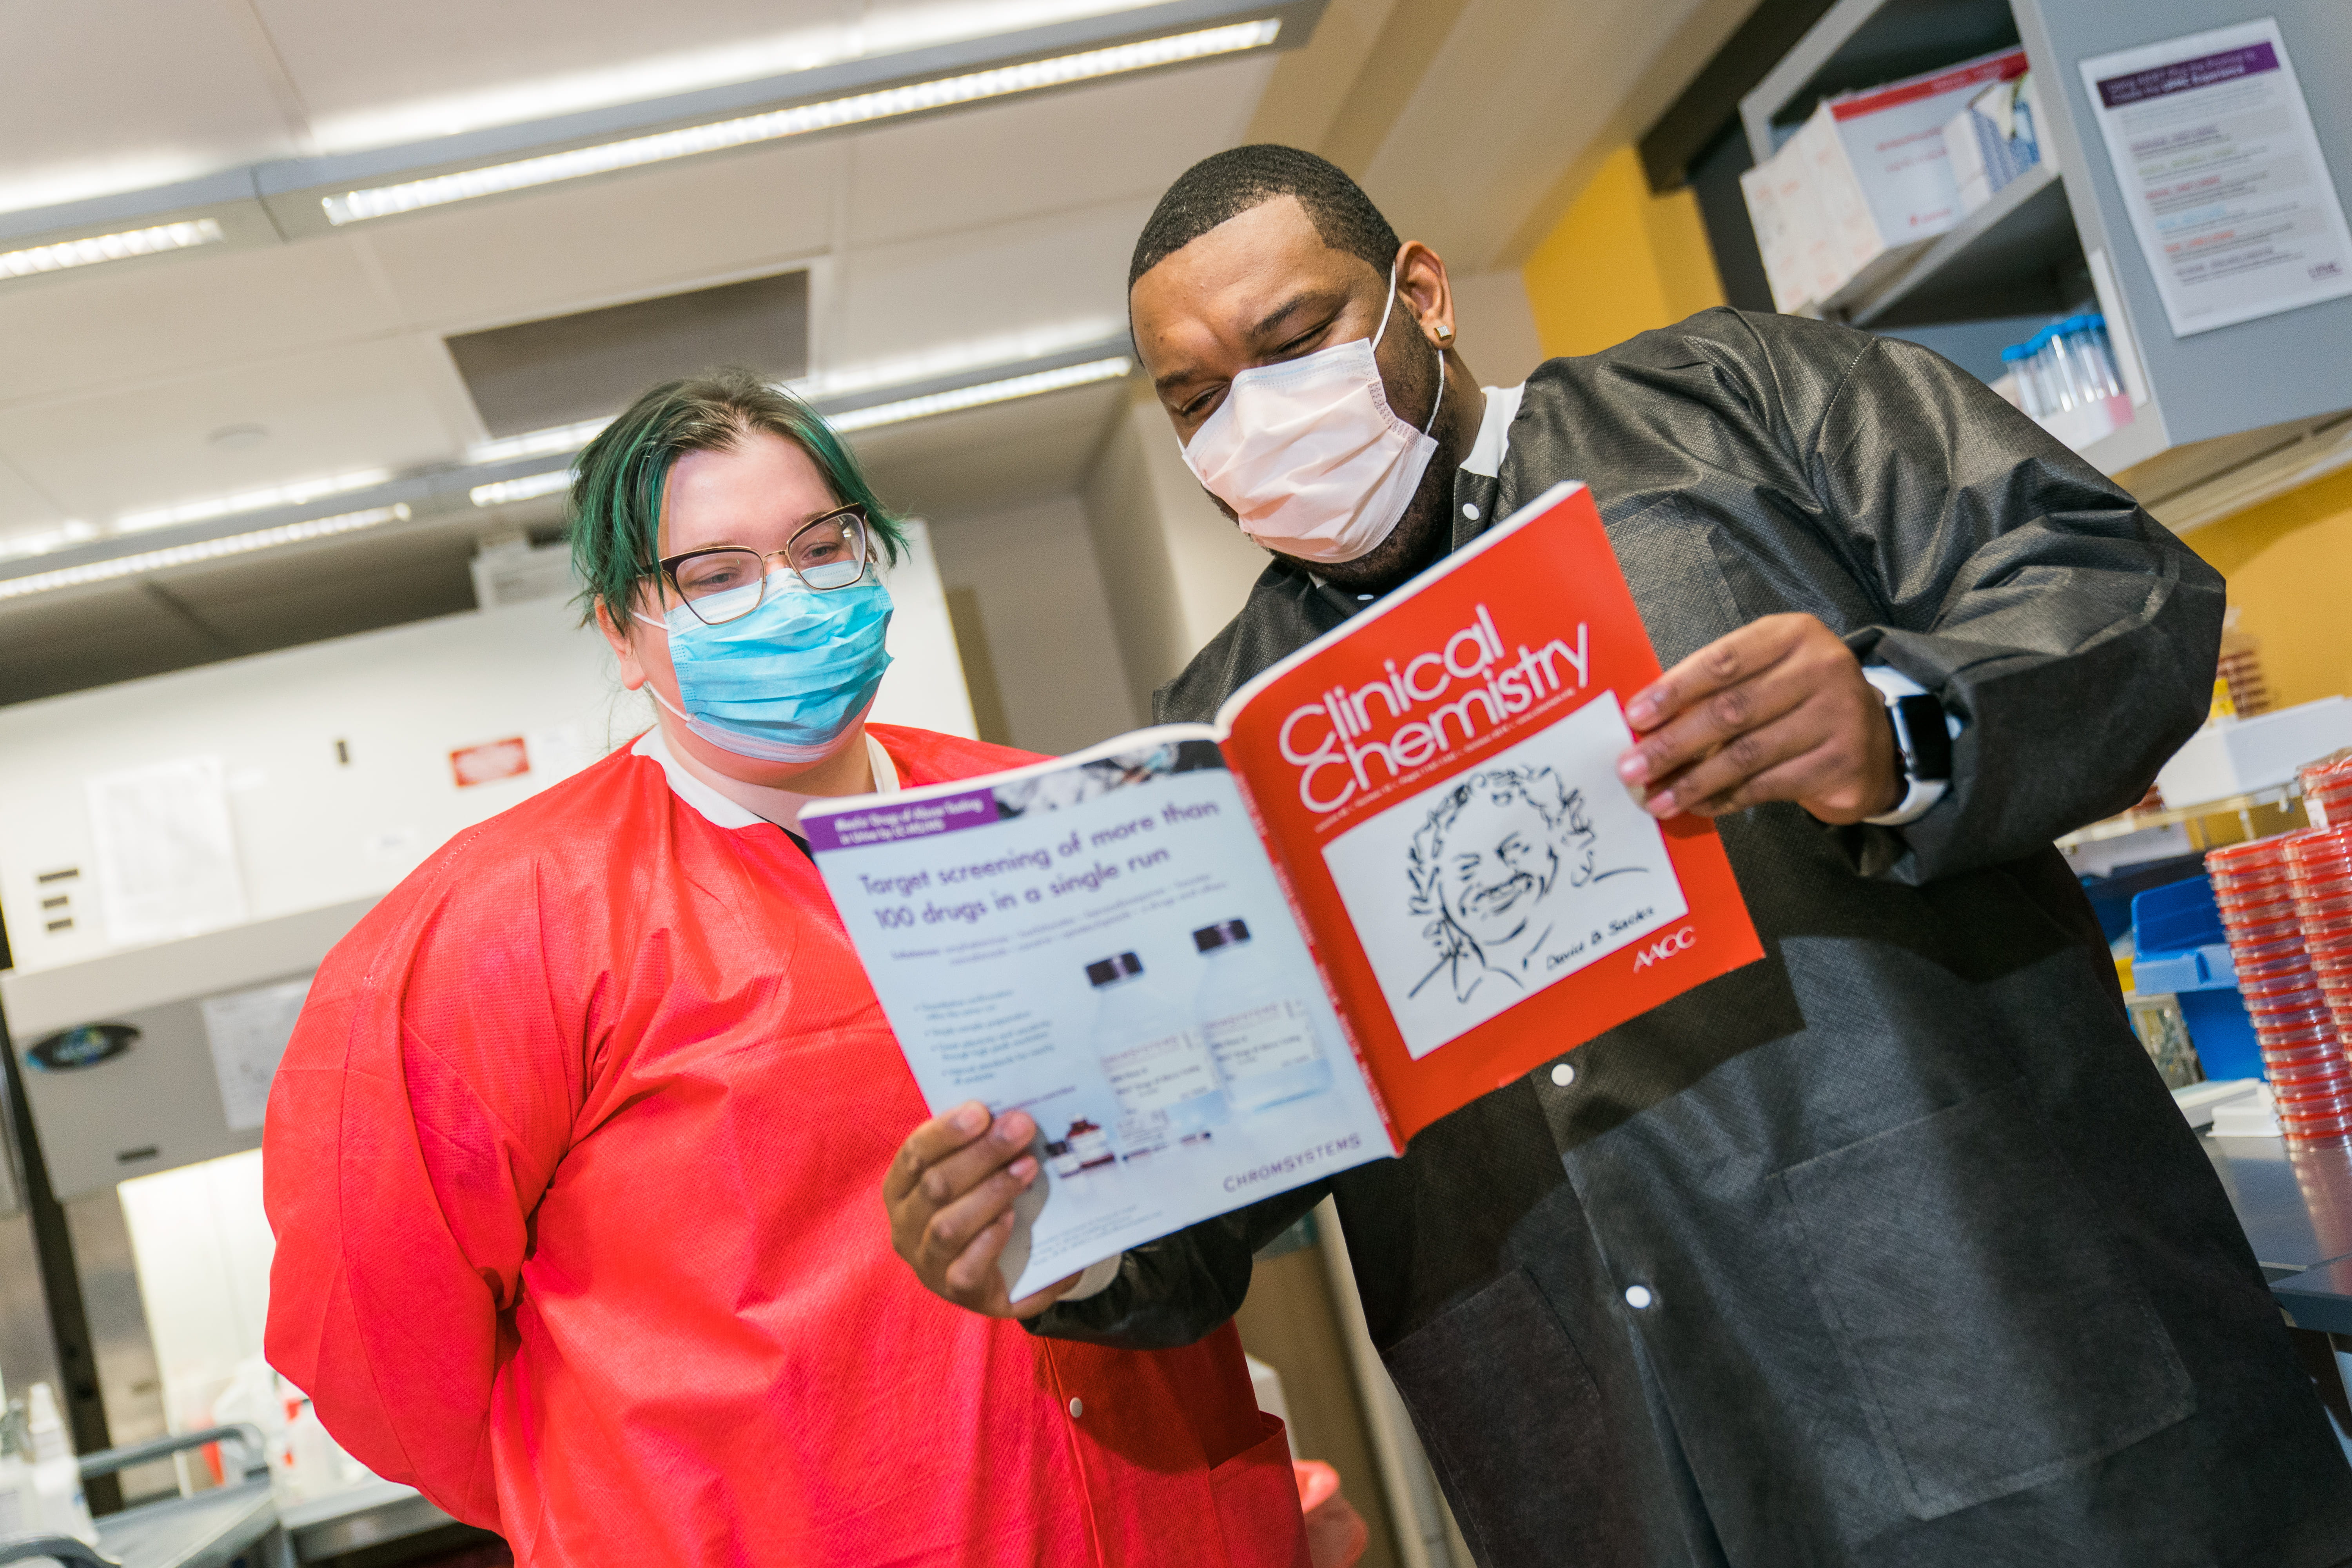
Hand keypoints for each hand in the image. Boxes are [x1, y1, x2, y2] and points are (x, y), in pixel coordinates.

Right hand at [884, 1102, 1080, 1318]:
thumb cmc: (991, 1206)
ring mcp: (927, 1264)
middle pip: (935, 1186)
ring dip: (991, 1192)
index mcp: (902, 1189)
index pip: (914, 1154)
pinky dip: (988, 1240)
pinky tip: (1011, 1219)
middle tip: (1020, 1128)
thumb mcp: (981, 1171)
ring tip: (1027, 1168)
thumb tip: (1010, 1113)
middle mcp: (905, 1227)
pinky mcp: (957, 1292)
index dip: (946, 1131)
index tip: (981, 1110)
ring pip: (947, 1226)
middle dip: (981, 1153)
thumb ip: (983, 1143)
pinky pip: (965, 1268)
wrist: (1016, 1268)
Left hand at [1617, 613, 1900, 824]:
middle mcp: (1823, 669)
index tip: (1634, 716)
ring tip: (1654, 798)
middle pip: (1731, 710)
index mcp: (1794, 635)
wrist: (1872, 737)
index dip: (1674, 690)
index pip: (1723, 661)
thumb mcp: (1765, 672)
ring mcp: (1839, 718)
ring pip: (1747, 755)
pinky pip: (1766, 786)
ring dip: (1692, 781)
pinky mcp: (1842, 765)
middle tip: (1630, 768)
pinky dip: (1724, 798)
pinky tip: (1696, 805)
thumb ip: (1715, 687)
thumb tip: (1646, 724)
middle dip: (1673, 743)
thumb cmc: (1798, 698)